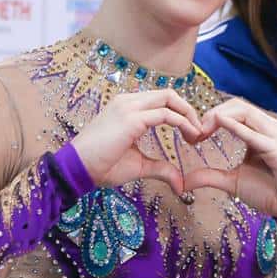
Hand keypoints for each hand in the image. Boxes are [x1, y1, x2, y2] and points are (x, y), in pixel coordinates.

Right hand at [70, 90, 203, 192]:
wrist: (76, 168)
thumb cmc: (101, 166)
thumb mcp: (138, 165)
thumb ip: (161, 169)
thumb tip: (180, 183)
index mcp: (127, 107)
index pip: (160, 100)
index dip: (180, 112)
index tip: (191, 133)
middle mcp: (128, 101)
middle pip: (168, 94)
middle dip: (189, 110)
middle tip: (200, 132)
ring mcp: (129, 107)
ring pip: (169, 98)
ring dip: (189, 114)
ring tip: (197, 135)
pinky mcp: (132, 118)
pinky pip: (166, 114)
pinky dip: (183, 123)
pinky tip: (190, 136)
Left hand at [185, 98, 276, 219]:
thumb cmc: (268, 191)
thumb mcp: (232, 181)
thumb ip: (210, 176)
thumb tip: (184, 181)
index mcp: (258, 130)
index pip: (233, 109)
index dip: (211, 115)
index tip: (194, 133)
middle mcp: (268, 128)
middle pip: (238, 105)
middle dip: (213, 113)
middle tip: (196, 130)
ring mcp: (275, 136)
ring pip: (246, 112)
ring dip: (221, 117)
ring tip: (203, 129)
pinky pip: (255, 135)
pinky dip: (237, 128)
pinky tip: (221, 124)